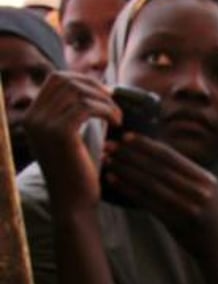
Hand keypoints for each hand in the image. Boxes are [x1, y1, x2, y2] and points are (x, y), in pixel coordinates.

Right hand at [24, 72, 120, 205]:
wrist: (74, 203)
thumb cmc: (78, 174)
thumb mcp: (70, 140)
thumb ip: (72, 115)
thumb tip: (93, 90)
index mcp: (32, 117)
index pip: (56, 79)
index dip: (84, 81)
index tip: (105, 95)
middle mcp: (33, 118)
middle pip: (65, 80)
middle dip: (94, 87)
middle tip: (114, 103)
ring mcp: (43, 124)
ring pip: (78, 92)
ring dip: (104, 101)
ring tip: (118, 117)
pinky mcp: (60, 133)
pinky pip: (86, 107)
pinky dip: (106, 110)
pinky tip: (117, 123)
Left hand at [100, 133, 217, 234]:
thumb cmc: (208, 218)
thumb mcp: (205, 192)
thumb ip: (185, 177)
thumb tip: (154, 157)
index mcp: (204, 178)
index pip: (171, 156)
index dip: (146, 145)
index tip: (126, 136)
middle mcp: (199, 190)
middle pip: (158, 167)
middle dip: (130, 154)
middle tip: (109, 146)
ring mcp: (190, 206)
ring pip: (151, 183)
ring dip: (126, 170)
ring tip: (107, 161)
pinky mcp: (178, 222)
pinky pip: (148, 202)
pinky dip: (129, 190)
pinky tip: (114, 181)